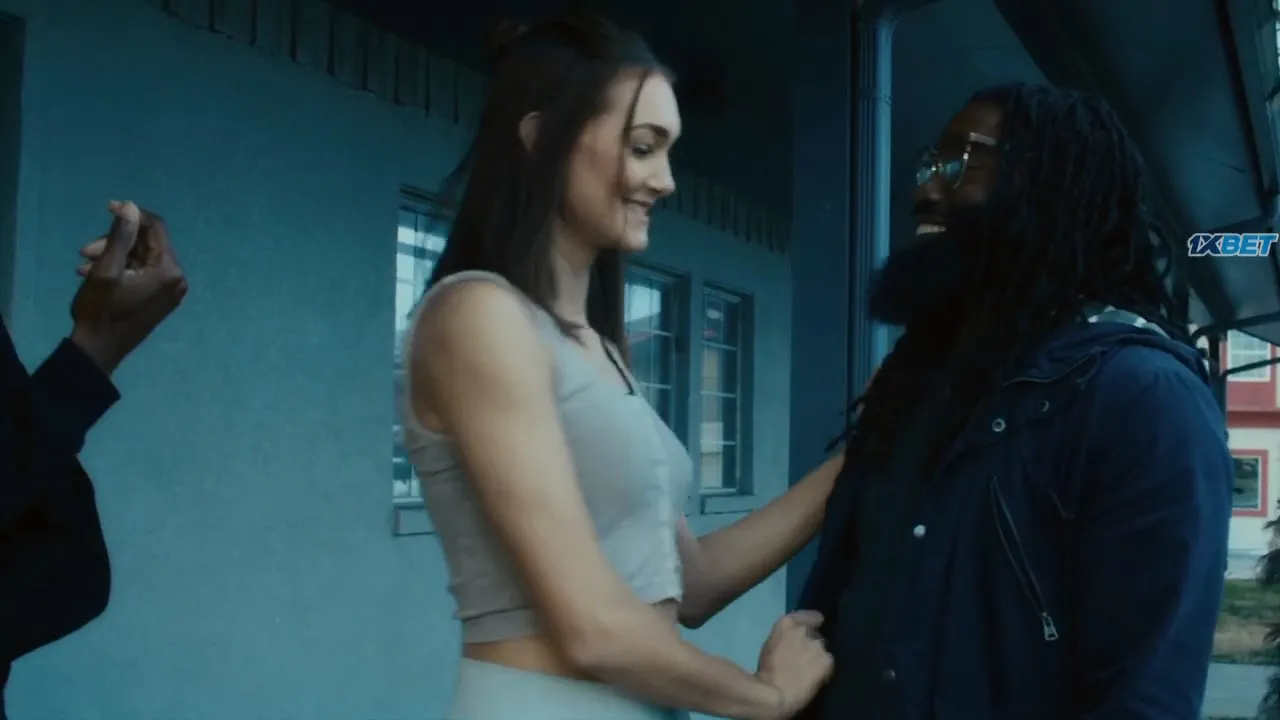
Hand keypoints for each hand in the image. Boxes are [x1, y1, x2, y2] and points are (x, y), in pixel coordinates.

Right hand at [69, 201, 186, 373]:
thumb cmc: (101, 311)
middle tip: (84, 250)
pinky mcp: (160, 298)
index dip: (132, 215)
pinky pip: (142, 273)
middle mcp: (177, 279)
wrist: (98, 352)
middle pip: (147, 243)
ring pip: (141, 258)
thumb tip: (131, 206)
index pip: (156, 228)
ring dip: (112, 255)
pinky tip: (91, 273)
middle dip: (115, 241)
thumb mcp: (106, 269)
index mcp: (169, 270)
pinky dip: (120, 268)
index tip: (107, 208)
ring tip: (83, 264)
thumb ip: (120, 236)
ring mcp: (170, 291)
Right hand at [755, 610, 833, 718]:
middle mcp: (804, 630)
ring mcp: (817, 645)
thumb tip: (792, 642)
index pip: (808, 616)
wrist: (775, 693)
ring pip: (821, 649)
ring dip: (816, 656)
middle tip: (804, 657)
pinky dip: (823, 668)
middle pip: (814, 635)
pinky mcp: (827, 661)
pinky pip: (827, 662)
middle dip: (811, 643)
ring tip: (809, 670)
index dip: (813, 621)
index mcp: (786, 624)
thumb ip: (784, 638)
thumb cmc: (765, 672)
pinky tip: (816, 677)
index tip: (815, 625)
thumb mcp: (770, 646)